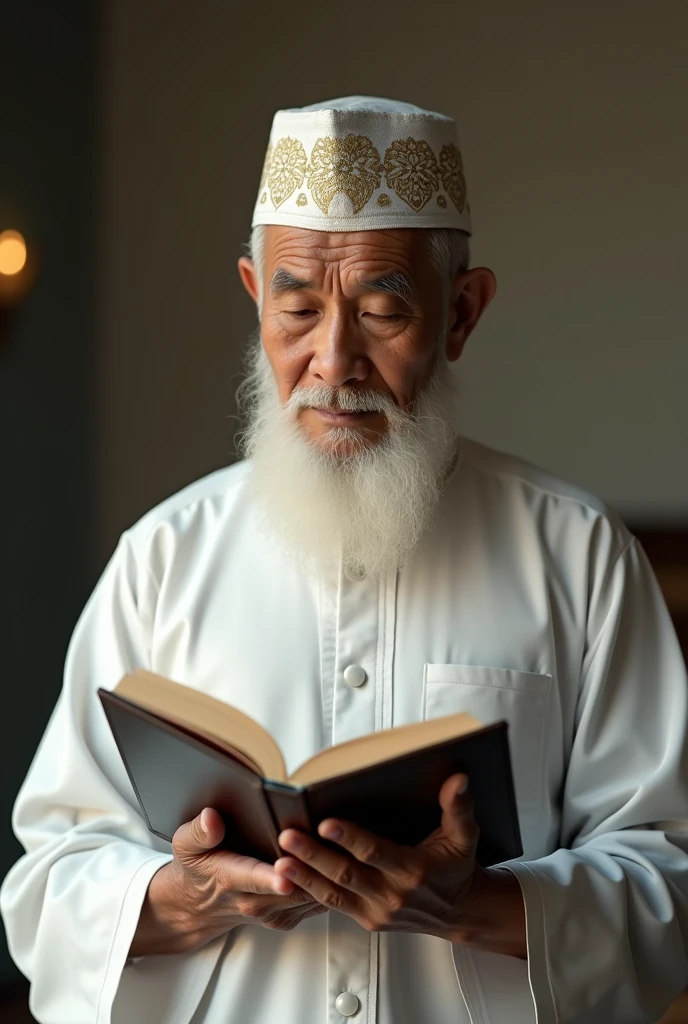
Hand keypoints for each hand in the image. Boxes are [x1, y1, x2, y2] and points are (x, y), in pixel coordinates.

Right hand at [129, 807, 325, 956]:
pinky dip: (331, 883)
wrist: (198, 904)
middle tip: (335, 844)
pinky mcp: (288, 917)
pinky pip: (317, 902)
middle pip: (292, 888)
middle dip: (313, 869)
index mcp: (229, 879)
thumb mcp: (186, 845)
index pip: (253, 879)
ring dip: (328, 875)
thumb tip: (210, 818)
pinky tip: (344, 860)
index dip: (271, 878)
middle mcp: (253, 902)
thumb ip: (198, 832)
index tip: (286, 875)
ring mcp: (273, 913)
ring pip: (310, 897)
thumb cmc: (197, 868)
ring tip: (347, 846)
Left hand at [274, 773, 524, 956]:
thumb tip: (458, 779)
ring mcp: (378, 911)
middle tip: (288, 836)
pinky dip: (310, 891)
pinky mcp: (367, 919)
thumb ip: (458, 807)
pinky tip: (290, 877)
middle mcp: (393, 894)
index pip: (375, 853)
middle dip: (314, 855)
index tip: (326, 823)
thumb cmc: (456, 866)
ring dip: (304, 876)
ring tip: (280, 859)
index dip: (350, 838)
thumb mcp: (464, 835)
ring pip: (334, 894)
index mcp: (414, 870)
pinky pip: (334, 906)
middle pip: (346, 874)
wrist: (458, 911)